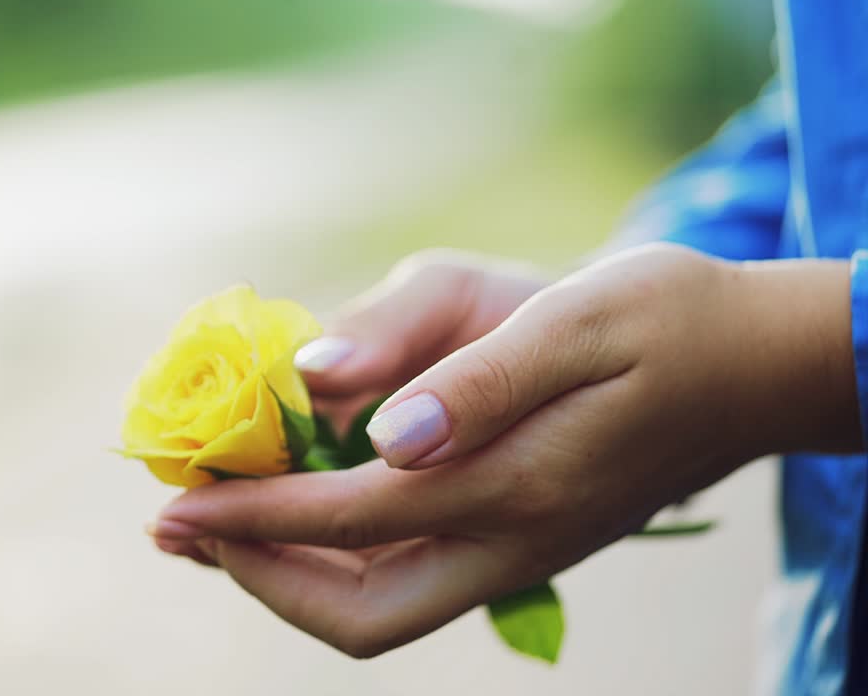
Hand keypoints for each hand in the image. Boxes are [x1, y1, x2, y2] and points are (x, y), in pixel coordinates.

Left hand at [152, 244, 857, 657]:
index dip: (256, 516)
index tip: (180, 502)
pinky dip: (331, 557)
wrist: (751, 362)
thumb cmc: (662, 320)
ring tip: (211, 527)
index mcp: (516, 483)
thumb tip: (381, 434)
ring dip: (286, 576)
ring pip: (382, 608)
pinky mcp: (520, 539)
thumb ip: (476, 378)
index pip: (351, 519)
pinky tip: (292, 509)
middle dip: (257, 577)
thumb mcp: (573, 318)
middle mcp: (513, 542)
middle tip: (178, 528)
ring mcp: (519, 552)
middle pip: (361, 612)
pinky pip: (406, 577)